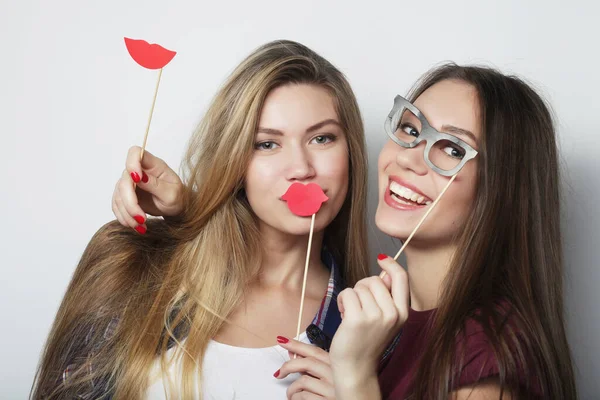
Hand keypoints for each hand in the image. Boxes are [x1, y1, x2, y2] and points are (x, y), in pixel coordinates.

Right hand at [112, 146, 183, 232]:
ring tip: (141, 225)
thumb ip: (156, 185)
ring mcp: (130, 183)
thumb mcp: (172, 193)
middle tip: (141, 218)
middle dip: (130, 202)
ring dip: (127, 213)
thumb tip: (140, 177)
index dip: (132, 163)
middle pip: (124, 180)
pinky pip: (117, 205)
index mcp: (153, 165)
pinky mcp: (125, 196)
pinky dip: (124, 217)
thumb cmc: (178, 197)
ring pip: (118, 195)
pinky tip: (136, 226)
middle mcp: (139, 171)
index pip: (135, 153)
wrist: (176, 208)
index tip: (137, 179)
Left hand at [275, 337, 335, 399]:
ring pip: (303, 381)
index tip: (282, 341)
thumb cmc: (342, 392)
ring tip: (291, 395)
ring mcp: (332, 389)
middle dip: (288, 366)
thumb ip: (316, 365)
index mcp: (339, 365)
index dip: (296, 345)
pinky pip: (303, 397)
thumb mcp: (333, 376)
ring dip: (292, 389)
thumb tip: (294, 354)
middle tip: (279, 373)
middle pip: (306, 363)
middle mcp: (337, 375)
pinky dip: (296, 398)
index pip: (315, 351)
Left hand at [329, 255, 408, 396]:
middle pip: (374, 279)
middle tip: (359, 306)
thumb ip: (387, 297)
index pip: (402, 278)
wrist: (356, 367)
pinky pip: (347, 293)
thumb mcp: (385, 319)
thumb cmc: (366, 341)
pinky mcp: (358, 318)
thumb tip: (385, 271)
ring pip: (359, 286)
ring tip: (351, 313)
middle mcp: (392, 314)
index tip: (381, 258)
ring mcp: (376, 316)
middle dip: (362, 287)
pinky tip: (344, 314)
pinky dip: (342, 300)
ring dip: (351, 296)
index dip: (391, 264)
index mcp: (402, 313)